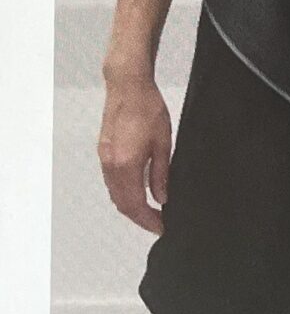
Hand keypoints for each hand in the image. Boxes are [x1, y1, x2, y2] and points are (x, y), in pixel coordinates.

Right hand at [99, 72, 171, 234]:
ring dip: (130, 206)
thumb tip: (161, 197)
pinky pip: (111, 181)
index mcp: (126, 164)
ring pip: (114, 193)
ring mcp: (104, 158)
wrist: (127, 86)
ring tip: (151, 211)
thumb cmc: (148, 109)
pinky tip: (138, 192)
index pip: (134, 204)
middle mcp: (111, 164)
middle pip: (121, 203)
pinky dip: (123, 192)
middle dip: (139, 217)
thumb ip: (161, 174)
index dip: (148, 220)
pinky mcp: (104, 151)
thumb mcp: (163, 143)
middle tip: (158, 223)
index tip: (161, 227)